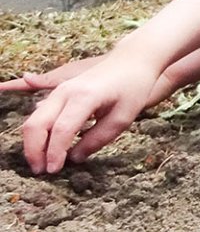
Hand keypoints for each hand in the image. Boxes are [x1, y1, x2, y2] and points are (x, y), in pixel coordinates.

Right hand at [19, 51, 167, 173]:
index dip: (55, 152)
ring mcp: (59, 90)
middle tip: (42, 172)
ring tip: (42, 164)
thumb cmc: (133, 87)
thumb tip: (74, 158)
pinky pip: (39, 115)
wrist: (132, 60)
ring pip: (33, 120)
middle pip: (37, 124)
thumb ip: (98, 138)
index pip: (61, 129)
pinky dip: (38, 134)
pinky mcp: (58, 92)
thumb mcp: (123, 117)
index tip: (54, 170)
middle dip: (35, 151)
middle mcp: (66, 92)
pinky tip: (45, 149)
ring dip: (33, 144)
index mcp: (84, 96)